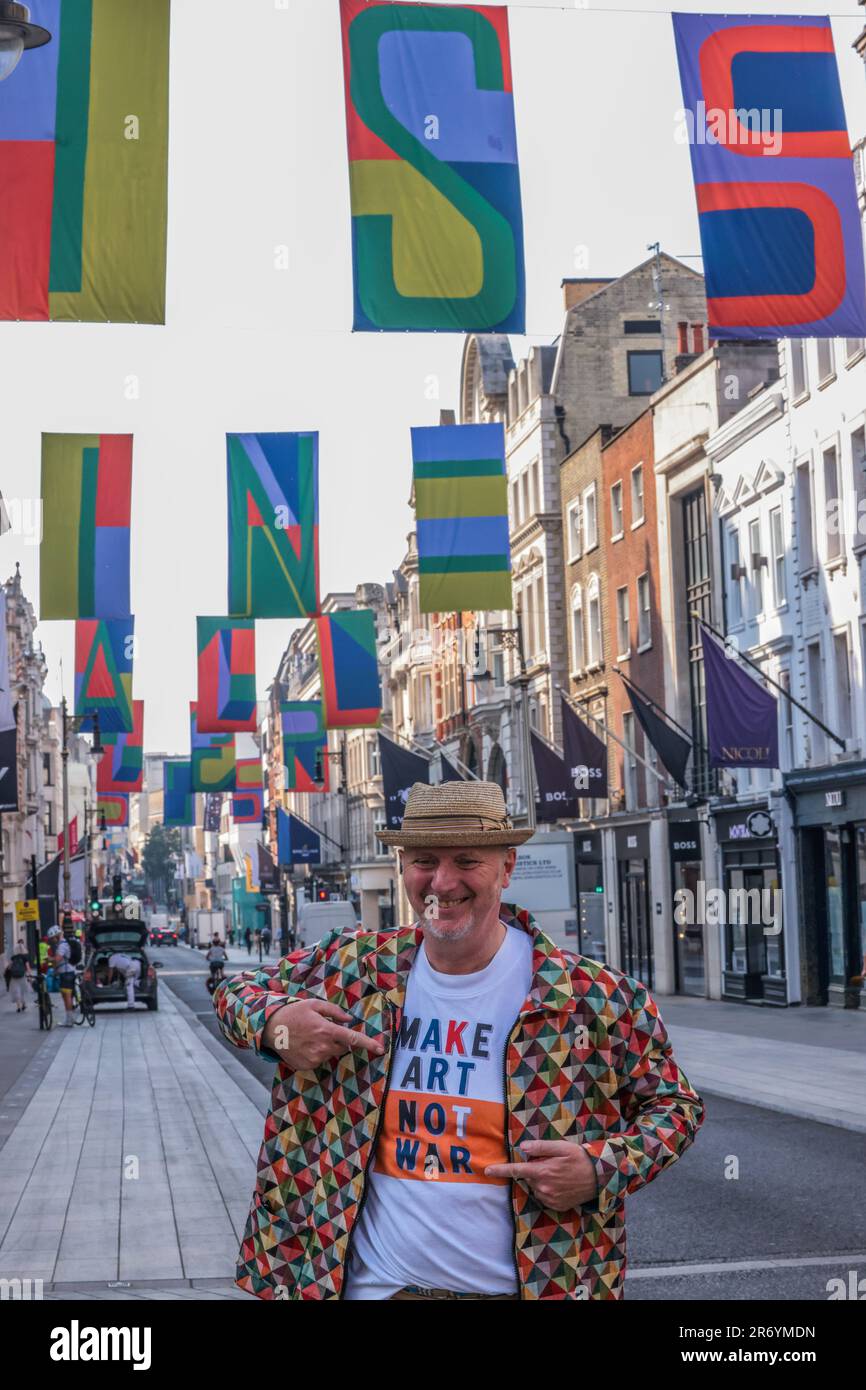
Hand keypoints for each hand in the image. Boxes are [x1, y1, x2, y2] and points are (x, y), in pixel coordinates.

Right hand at [262, 998, 384, 1069]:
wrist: (270, 1028)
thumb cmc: (294, 1013)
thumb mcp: (314, 1004)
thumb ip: (334, 1011)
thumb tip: (348, 1019)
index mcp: (327, 1030)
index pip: (353, 1039)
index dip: (369, 1044)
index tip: (381, 1049)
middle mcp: (322, 1047)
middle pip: (342, 1047)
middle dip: (338, 1040)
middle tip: (323, 1030)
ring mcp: (314, 1059)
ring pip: (330, 1054)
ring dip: (325, 1046)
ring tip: (309, 1036)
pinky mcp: (306, 1066)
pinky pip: (318, 1060)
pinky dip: (315, 1054)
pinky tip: (303, 1045)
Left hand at [485, 1140, 597, 1208]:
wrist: (599, 1178)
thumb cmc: (580, 1158)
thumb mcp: (561, 1147)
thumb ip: (541, 1148)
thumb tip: (522, 1148)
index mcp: (542, 1172)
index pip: (516, 1171)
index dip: (501, 1170)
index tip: (487, 1171)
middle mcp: (543, 1188)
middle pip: (528, 1177)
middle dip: (534, 1169)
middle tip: (551, 1162)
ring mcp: (550, 1199)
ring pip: (536, 1187)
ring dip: (541, 1179)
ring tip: (559, 1173)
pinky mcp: (556, 1206)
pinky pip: (545, 1196)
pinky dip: (548, 1189)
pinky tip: (561, 1183)